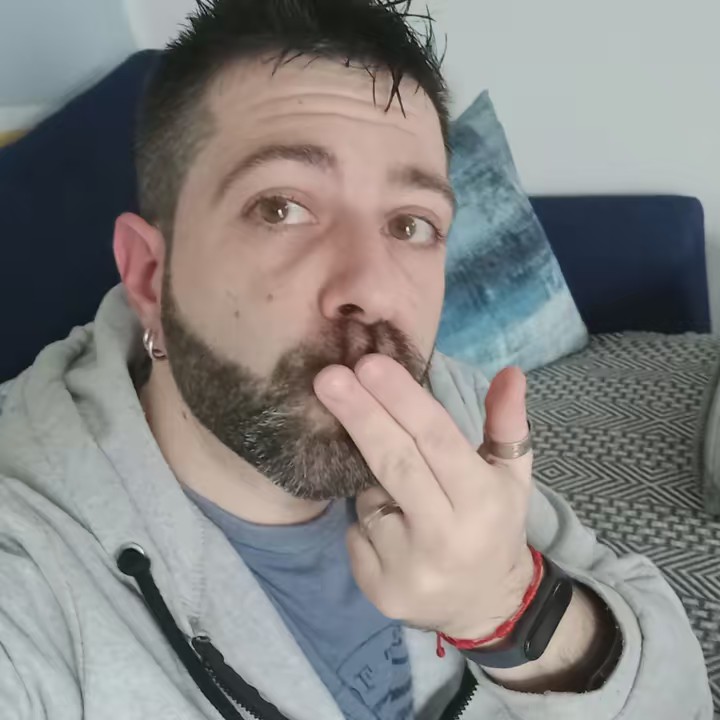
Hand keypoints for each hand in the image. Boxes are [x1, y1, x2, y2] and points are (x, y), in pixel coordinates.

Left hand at [314, 354, 534, 639]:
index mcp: (483, 501)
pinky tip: (390, 531)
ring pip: (369, 500)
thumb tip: (510, 371)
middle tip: (328, 377)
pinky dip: (365, 522)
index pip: (437, 440)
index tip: (368, 364)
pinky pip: (356, 535)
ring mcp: (409, 569)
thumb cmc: (495, 526)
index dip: (401, 400)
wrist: (485, 605)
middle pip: (394, 464)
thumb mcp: (511, 476)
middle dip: (359, 415)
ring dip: (371, 483)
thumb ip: (507, 423)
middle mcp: (446, 537)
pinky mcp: (379, 592)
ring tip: (397, 493)